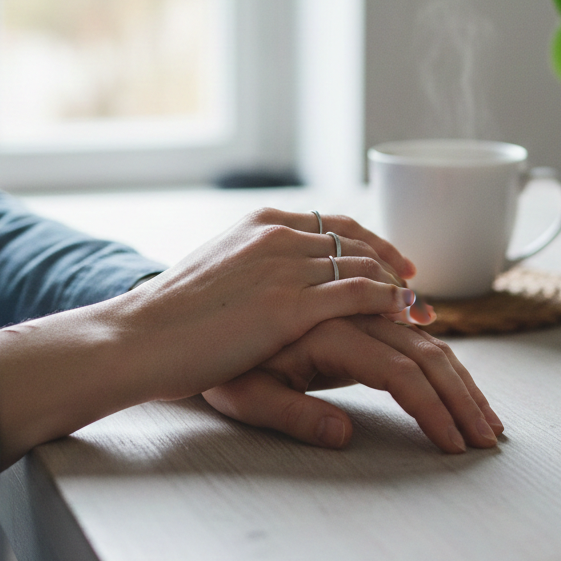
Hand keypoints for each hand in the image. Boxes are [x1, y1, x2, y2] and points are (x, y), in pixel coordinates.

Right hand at [0, 209, 425, 467]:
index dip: (372, 244)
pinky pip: (357, 292)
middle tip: (420, 294)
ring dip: (399, 289)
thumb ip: (260, 268)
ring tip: (423, 313)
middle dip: (394, 269)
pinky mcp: (289, 305)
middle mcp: (278, 235)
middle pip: (357, 244)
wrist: (137, 337)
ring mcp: (285, 266)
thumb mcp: (220, 274)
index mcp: (261, 223)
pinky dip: (388, 299)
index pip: (335, 224)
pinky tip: (406, 314)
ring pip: (364, 265)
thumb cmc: (171, 317)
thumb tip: (286, 282)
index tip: (396, 265)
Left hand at [203, 315, 503, 453]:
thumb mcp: (244, 399)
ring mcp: (344, 301)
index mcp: (321, 331)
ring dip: (455, 368)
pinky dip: (430, 340)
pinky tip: (449, 365)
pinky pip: (397, 315)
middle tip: (490, 435)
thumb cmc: (212, 366)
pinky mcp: (343, 301)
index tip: (459, 445)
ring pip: (415, 329)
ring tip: (483, 409)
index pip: (398, 371)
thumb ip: (297, 416)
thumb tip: (346, 435)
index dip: (434, 408)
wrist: (181, 323)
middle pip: (421, 346)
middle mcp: (340, 308)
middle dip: (462, 392)